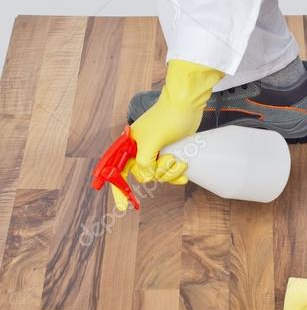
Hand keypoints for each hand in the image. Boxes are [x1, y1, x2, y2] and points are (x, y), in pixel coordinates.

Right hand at [110, 59, 223, 210]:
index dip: (118, 190)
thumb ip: (144, 162)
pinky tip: (185, 172)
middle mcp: (139, 148)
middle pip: (143, 175)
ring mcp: (155, 150)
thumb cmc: (168, 117)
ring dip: (171, 173)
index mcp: (129, 144)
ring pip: (158, 174)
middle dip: (158, 174)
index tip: (123, 206)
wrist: (187, 102)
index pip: (117, 170)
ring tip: (182, 163)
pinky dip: (176, 173)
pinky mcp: (169, 150)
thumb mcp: (152, 141)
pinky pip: (169, 170)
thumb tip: (147, 176)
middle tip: (171, 162)